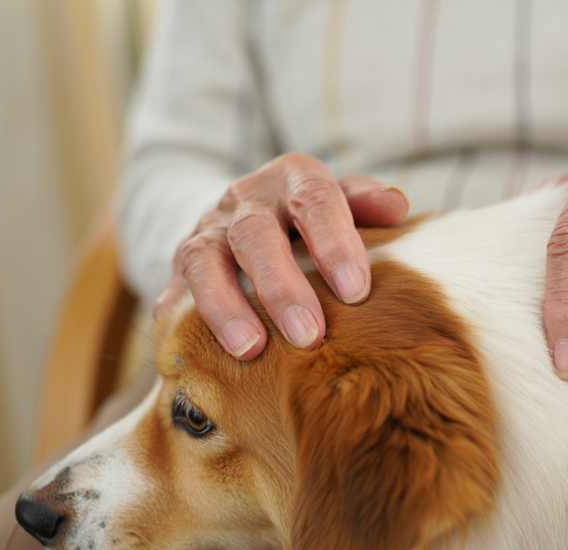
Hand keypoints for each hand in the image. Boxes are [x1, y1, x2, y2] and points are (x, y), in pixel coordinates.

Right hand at [155, 152, 408, 358]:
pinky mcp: (177, 270)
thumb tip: (395, 207)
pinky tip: (192, 353)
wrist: (245, 219)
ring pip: (204, 261)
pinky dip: (180, 321)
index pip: (314, 200)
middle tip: (309, 335)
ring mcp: (206, 233)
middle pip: (255, 235)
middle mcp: (244, 200)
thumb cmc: (314, 223)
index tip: (355, 292)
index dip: (334, 243)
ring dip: (226, 307)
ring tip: (250, 349)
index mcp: (293, 178)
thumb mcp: (344, 204)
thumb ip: (367, 204)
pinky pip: (172, 294)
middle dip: (281, 286)